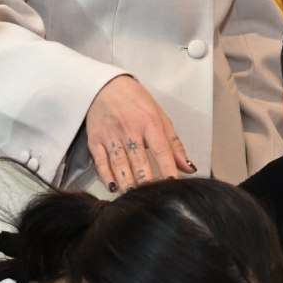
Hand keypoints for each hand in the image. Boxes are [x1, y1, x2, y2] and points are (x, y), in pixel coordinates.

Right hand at [85, 76, 193, 191]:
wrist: (105, 86)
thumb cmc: (137, 102)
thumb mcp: (160, 117)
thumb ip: (174, 144)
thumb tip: (188, 168)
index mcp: (149, 122)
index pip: (161, 149)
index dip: (167, 167)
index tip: (172, 184)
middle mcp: (129, 129)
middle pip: (138, 159)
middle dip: (145, 180)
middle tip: (151, 196)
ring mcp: (110, 135)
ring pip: (119, 163)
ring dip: (126, 182)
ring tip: (132, 197)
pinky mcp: (94, 140)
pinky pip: (100, 162)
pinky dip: (106, 176)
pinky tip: (113, 188)